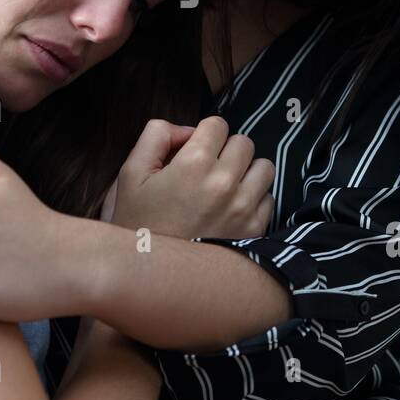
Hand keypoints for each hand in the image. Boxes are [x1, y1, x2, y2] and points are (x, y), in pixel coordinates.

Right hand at [112, 117, 274, 239]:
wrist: (150, 275)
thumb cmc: (138, 222)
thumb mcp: (131, 173)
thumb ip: (156, 136)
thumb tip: (188, 130)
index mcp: (193, 163)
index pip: (218, 124)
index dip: (204, 134)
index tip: (195, 150)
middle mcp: (223, 183)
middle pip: (244, 143)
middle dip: (226, 150)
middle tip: (208, 170)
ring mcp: (242, 208)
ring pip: (263, 168)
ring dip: (246, 172)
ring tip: (224, 187)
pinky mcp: (254, 230)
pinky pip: (268, 198)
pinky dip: (253, 199)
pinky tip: (230, 209)